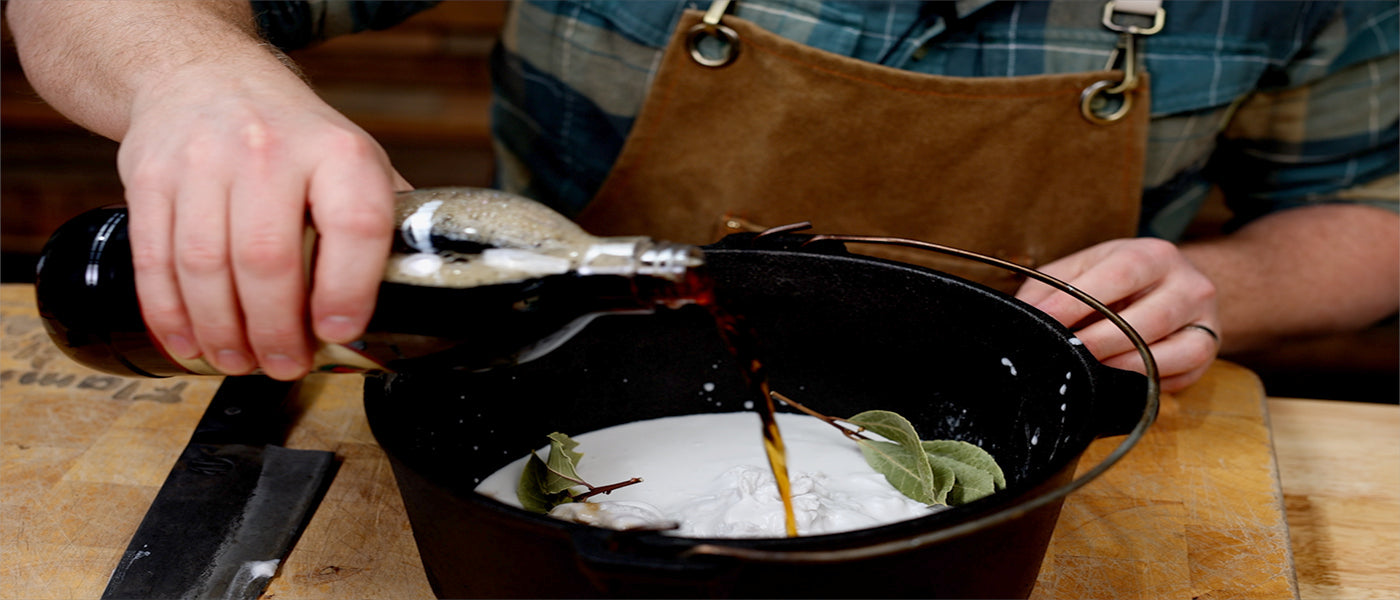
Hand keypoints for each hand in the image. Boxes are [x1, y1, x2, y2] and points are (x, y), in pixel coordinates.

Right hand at [118, 61, 407, 379]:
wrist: (206, 76)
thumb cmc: (292, 136)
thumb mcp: (353, 160)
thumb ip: (381, 222)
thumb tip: (411, 297)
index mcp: (338, 153)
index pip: (353, 226)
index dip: (348, 290)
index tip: (338, 332)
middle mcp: (269, 151)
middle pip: (267, 260)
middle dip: (275, 330)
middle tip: (284, 364)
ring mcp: (203, 161)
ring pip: (204, 267)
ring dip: (222, 330)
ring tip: (239, 361)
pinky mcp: (150, 177)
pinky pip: (155, 259)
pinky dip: (170, 313)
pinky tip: (190, 341)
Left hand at [1014, 238, 1219, 391]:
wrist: (1173, 286)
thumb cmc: (1116, 280)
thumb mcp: (1083, 270)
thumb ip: (1051, 289)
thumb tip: (1023, 316)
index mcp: (1153, 255)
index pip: (1116, 277)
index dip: (1076, 304)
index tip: (1042, 323)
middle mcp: (1188, 284)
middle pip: (1142, 322)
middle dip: (1095, 344)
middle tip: (1061, 358)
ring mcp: (1205, 321)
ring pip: (1163, 354)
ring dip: (1118, 368)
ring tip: (1085, 374)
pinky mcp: (1206, 354)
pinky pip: (1175, 378)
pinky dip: (1141, 384)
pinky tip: (1115, 381)